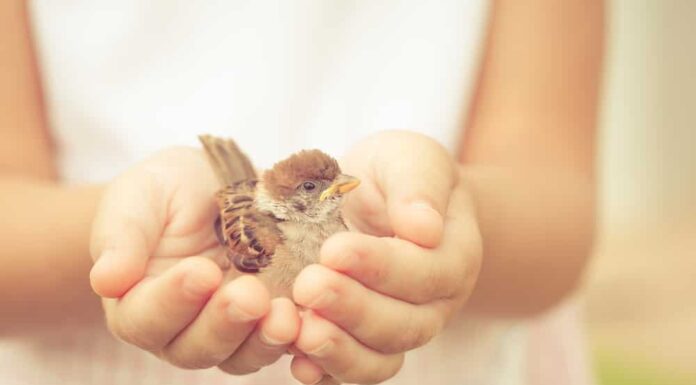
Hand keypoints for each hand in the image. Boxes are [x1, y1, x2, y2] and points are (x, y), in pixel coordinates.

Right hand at [89, 147, 299, 373]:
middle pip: (195, 348)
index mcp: (138, 301)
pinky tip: (317, 322)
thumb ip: (122, 236)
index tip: (201, 271)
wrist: (215, 186)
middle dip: (224, 324)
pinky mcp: (269, 319)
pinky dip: (301, 338)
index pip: (145, 318)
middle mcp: (181, 327)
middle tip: (250, 295)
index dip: (172, 301)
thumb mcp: (140, 197)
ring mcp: (230, 328)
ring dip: (264, 340)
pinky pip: (285, 342)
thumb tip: (105, 280)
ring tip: (286, 314)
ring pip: (241, 355)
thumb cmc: (167, 190)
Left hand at [290, 131, 481, 383]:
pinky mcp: (362, 342)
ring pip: (379, 358)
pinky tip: (298, 363)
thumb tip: (424, 228)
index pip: (424, 272)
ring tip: (300, 332)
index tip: (334, 249)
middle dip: (353, 309)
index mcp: (452, 257)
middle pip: (403, 324)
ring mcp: (398, 329)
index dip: (380, 267)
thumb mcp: (412, 159)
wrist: (382, 199)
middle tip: (309, 286)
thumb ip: (420, 187)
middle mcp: (431, 304)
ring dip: (339, 351)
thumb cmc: (398, 175)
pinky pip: (352, 369)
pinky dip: (326, 372)